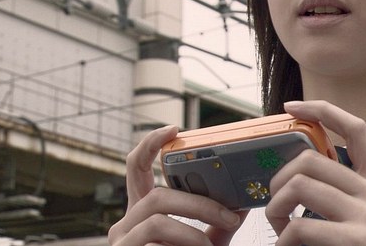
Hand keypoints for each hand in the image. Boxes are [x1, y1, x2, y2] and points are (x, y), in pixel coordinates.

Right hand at [108, 125, 246, 245]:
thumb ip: (216, 224)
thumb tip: (245, 199)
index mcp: (141, 215)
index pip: (135, 168)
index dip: (149, 144)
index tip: (174, 129)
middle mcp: (125, 224)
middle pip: (155, 191)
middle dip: (197, 199)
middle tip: (232, 213)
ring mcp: (120, 240)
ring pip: (156, 209)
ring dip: (196, 220)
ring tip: (218, 239)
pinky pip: (156, 234)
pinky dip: (186, 240)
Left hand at [264, 100, 365, 245]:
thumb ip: (347, 195)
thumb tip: (300, 176)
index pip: (356, 129)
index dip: (322, 110)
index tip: (292, 108)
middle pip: (311, 159)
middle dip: (279, 181)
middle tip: (276, 208)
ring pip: (298, 185)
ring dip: (275, 209)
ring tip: (280, 230)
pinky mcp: (356, 240)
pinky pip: (298, 226)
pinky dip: (281, 241)